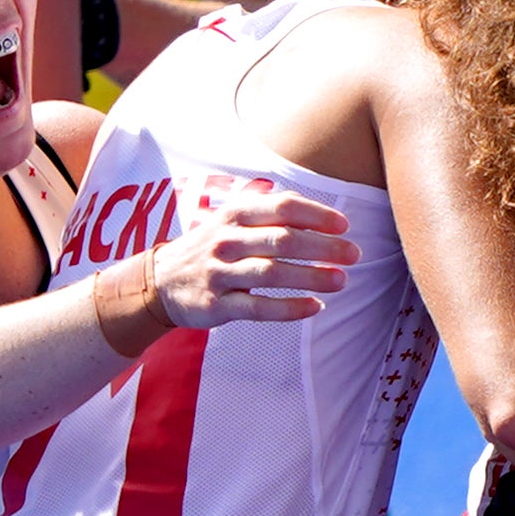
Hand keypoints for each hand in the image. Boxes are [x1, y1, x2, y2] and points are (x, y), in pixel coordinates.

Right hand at [103, 177, 354, 343]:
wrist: (159, 283)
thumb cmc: (211, 248)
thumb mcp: (232, 221)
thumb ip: (270, 213)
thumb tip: (323, 215)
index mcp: (234, 214)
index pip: (282, 207)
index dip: (317, 215)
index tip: (344, 225)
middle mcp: (226, 240)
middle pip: (283, 240)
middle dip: (323, 247)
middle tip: (354, 254)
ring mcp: (220, 273)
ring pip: (273, 274)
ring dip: (312, 277)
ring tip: (341, 280)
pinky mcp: (217, 305)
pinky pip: (259, 308)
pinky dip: (290, 308)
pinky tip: (316, 307)